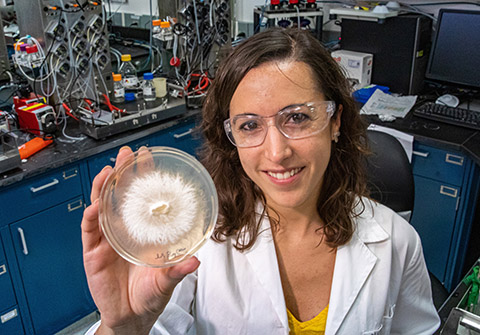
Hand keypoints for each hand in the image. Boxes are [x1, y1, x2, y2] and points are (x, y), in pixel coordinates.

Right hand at [81, 146, 199, 334]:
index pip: (142, 198)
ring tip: (109, 172)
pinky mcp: (93, 252)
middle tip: (127, 155)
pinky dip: (91, 216)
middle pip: (120, 196)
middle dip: (122, 173)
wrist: (130, 317)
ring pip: (102, 207)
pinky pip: (90, 230)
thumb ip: (177, 270)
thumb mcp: (166, 280)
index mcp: (143, 232)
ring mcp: (108, 239)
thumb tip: (195, 260)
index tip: (147, 159)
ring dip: (104, 188)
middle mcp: (124, 230)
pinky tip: (95, 205)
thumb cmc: (150, 295)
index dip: (143, 177)